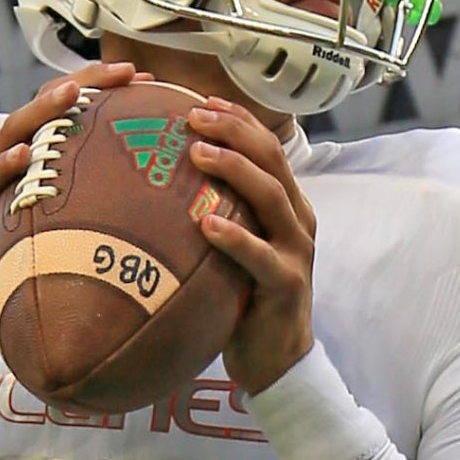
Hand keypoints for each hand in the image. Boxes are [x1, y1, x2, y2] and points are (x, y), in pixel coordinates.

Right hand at [0, 65, 140, 329]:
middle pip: (45, 106)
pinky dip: (3, 166)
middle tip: (127, 71)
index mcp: (31, 156)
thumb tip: (143, 208)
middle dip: (86, 83)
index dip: (103, 89)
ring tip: (74, 92)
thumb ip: (85, 207)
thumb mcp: (53, 224)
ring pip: (14, 131)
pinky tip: (22, 154)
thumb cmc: (6, 253)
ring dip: (44, 109)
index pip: (67, 110)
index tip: (146, 80)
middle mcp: (7, 156)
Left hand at [187, 96, 316, 391]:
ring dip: (234, 169)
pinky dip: (233, 237)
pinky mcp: (285, 284)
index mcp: (287, 205)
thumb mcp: (235, 248)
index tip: (200, 99)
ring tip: (198, 153)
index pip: (266, 147)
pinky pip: (259, 255)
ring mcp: (294, 251)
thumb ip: (218, 212)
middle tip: (193, 114)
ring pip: (270, 196)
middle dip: (233, 130)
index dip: (237, 119)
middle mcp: (297, 220)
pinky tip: (205, 223)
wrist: (277, 360)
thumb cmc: (246, 299)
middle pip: (271, 160)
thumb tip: (163, 183)